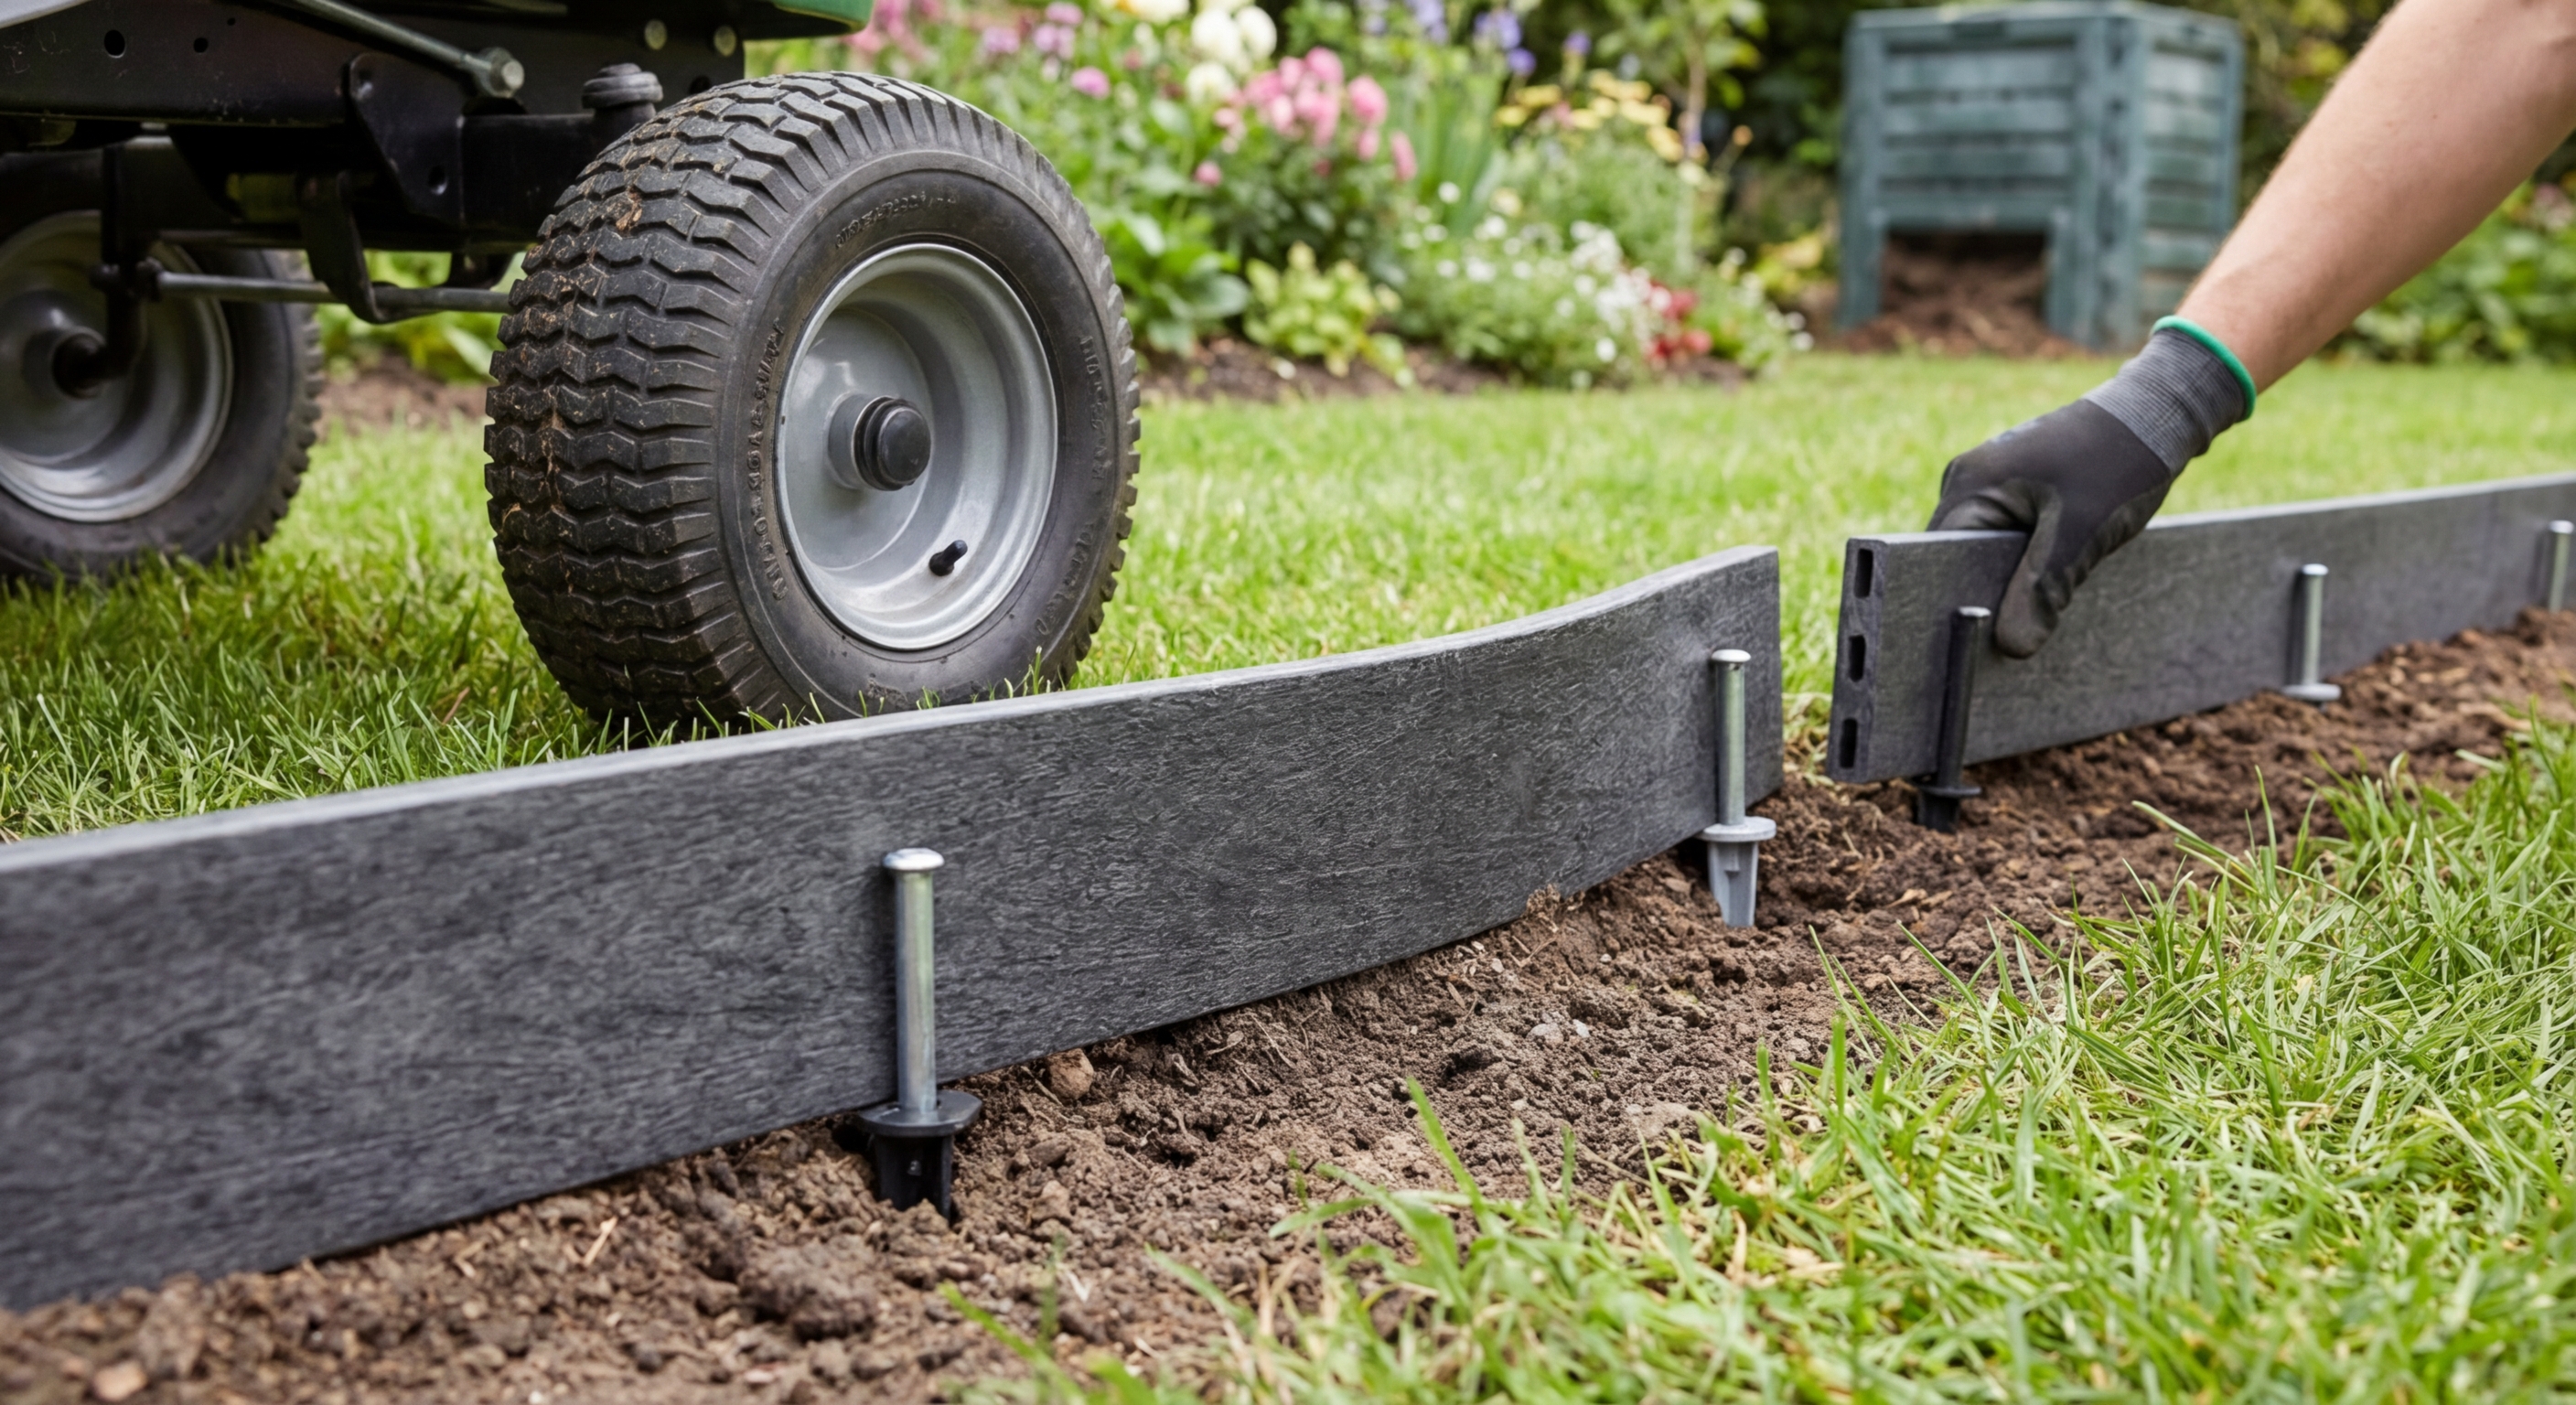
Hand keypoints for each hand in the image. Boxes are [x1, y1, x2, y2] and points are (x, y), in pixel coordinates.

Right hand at [1927, 400, 2175, 657]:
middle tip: (2009, 636)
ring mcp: (1995, 481)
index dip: (1947, 600)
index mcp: (1972, 483)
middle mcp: (1972, 479)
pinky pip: (2009, 537)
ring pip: (1987, 550)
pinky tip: (2050, 583)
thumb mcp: (2082, 531)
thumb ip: (2042, 589)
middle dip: (1983, 595)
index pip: (1935, 556)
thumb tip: (2012, 646)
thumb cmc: (2120, 461)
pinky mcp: (2021, 487)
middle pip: (1957, 556)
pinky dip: (2027, 563)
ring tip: (2034, 611)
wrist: (2162, 411)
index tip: (1969, 641)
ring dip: (2010, 580)